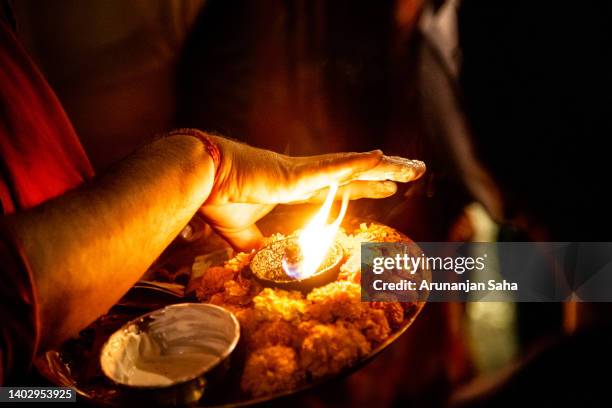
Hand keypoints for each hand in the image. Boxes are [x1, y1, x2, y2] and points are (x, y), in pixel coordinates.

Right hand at [200, 134, 425, 249]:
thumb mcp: (242, 233)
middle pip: (355, 175)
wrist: (200, 177)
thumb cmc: (218, 198)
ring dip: (384, 168)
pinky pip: (331, 168)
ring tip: (413, 167)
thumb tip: (266, 262)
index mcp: (294, 188)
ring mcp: (302, 173)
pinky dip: (355, 163)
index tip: (385, 187)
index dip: (364, 188)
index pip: (339, 189)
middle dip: (384, 175)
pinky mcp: (294, 173)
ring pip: (353, 168)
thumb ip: (258, 246)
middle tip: (412, 172)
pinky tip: (379, 157)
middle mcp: (304, 177)